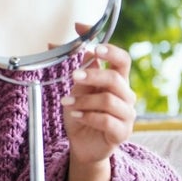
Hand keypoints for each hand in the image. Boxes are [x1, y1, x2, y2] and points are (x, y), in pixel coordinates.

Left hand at [62, 23, 136, 180]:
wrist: (83, 145)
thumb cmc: (81, 114)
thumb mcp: (75, 89)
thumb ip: (75, 69)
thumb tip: (54, 43)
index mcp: (117, 81)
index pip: (121, 59)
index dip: (108, 47)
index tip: (86, 35)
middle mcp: (126, 96)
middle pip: (115, 78)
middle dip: (92, 75)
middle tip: (73, 76)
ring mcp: (127, 115)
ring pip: (109, 100)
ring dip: (84, 100)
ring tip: (67, 103)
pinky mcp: (122, 133)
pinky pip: (107, 121)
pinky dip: (88, 116)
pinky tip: (76, 115)